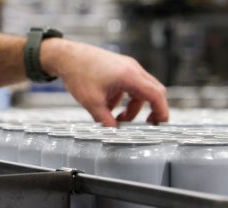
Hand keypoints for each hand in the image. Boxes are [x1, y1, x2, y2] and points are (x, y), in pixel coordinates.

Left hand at [41, 39, 168, 126]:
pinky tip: (109, 105)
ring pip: (140, 90)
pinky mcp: (120, 67)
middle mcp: (132, 69)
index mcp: (129, 76)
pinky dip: (124, 98)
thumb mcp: (92, 102)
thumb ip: (105, 120)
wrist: (66, 56)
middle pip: (153, 91)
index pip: (156, 95)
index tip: (159, 124)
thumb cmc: (78, 73)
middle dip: (151, 109)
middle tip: (147, 124)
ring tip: (118, 118)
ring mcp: (127, 66)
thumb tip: (114, 132)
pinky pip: (129, 85)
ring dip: (133, 106)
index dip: (161, 111)